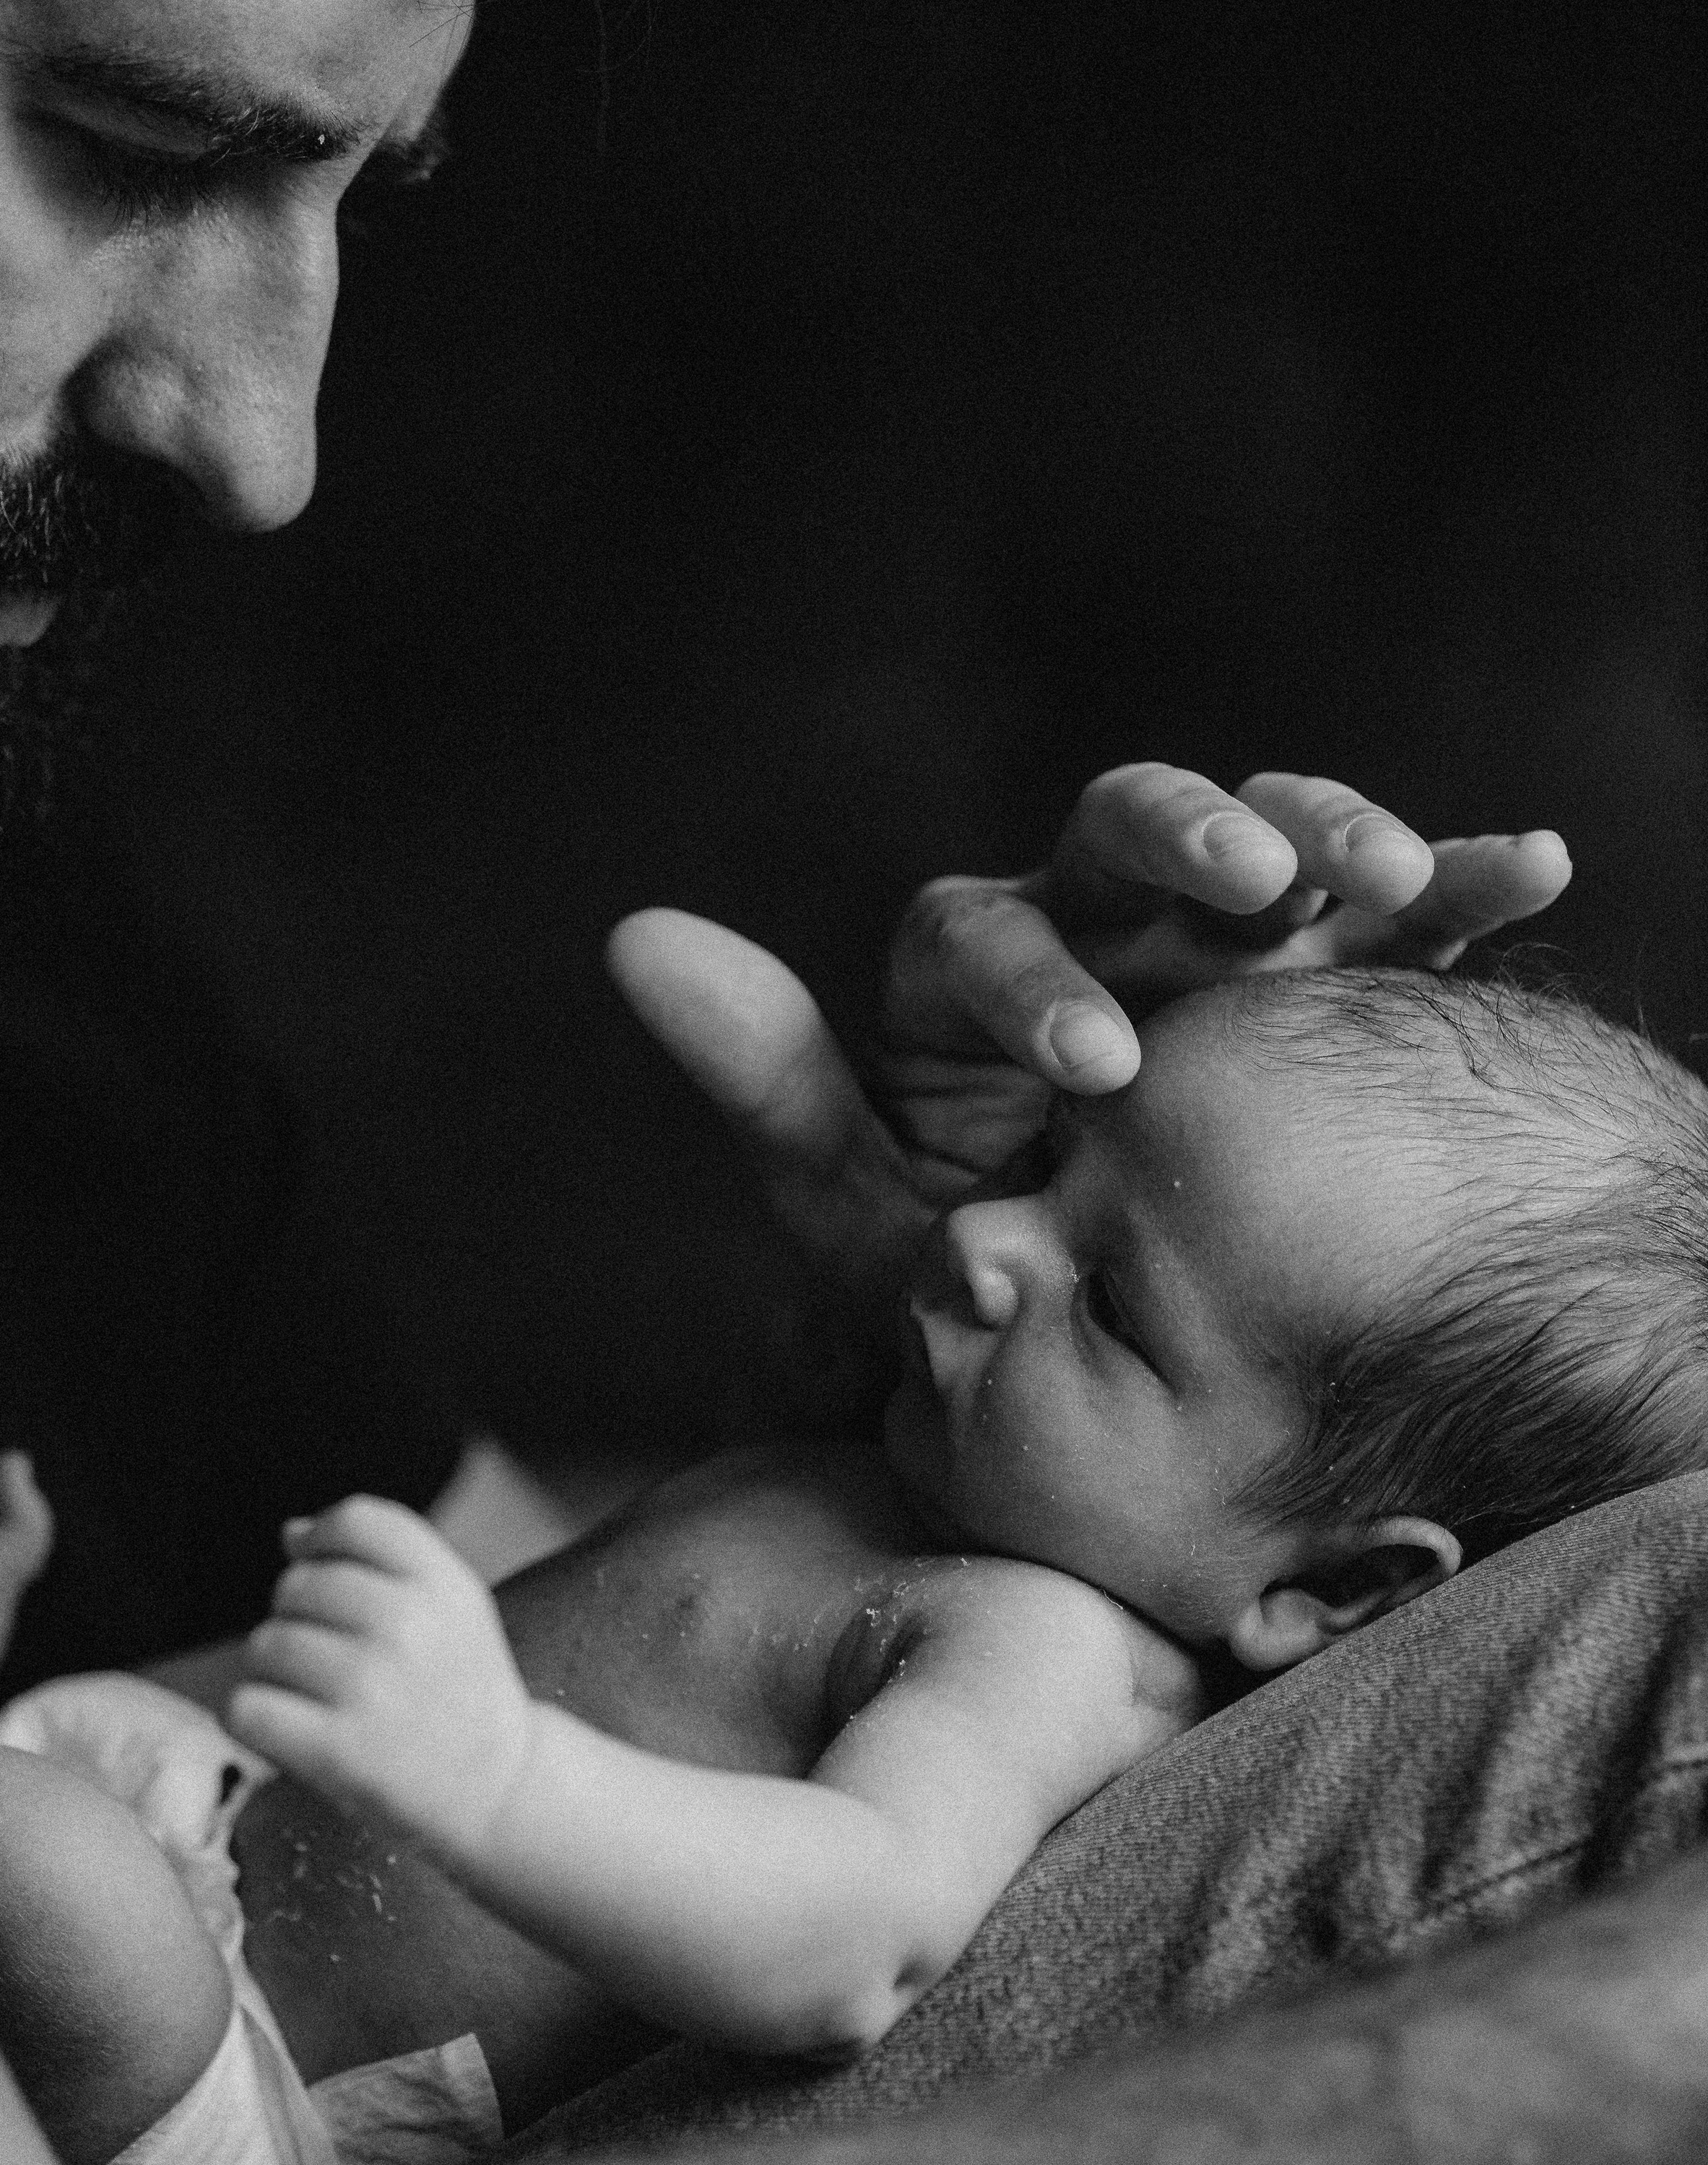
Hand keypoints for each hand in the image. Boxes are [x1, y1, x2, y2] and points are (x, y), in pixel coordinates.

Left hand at [229, 1496, 530, 1849]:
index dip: (321, 1542)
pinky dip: (254, 1720)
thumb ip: (380, 1560)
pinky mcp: (337, 1748)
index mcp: (443, 1582)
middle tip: (328, 1659)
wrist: (499, 1788)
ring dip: (273, 1672)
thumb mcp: (453, 1606)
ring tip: (312, 1697)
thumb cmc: (461, 1690)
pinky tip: (288, 1729)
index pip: (354, 1520)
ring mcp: (371, 1686)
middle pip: (298, 1584)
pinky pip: (247, 1708)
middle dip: (297, 1617)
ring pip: (265, 1645)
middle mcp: (408, 1625)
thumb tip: (291, 1533)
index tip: (324, 1574)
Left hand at [610, 767, 1568, 1333]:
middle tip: (1251, 891)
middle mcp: (1098, 932)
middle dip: (1188, 843)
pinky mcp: (1335, 975)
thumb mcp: (867, 1205)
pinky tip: (1530, 864)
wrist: (1117, 1337)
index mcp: (978, 976)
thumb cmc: (983, 1263)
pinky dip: (1462, 874)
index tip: (1092, 1070)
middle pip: (1124, 830)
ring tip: (1391, 867)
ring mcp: (1221, 946)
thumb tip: (633, 933)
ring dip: (1325, 827)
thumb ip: (771, 1082)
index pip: (976, 932)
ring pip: (1266, 835)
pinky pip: (1401, 907)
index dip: (1030, 983)